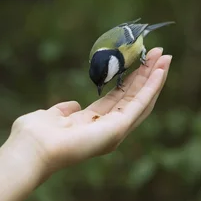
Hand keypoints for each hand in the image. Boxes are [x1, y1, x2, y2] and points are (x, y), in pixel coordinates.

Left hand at [5, 48, 171, 176]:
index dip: (130, 80)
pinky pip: (140, 103)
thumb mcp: (52, 116)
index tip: (140, 62)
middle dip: (147, 75)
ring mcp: (116, 130)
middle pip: (134, 97)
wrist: (34, 147)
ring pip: (142, 99)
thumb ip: (64, 111)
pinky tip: (160, 71)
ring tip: (165, 57)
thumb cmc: (36, 135)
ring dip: (155, 77)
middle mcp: (108, 129)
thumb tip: (72, 106)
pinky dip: (152, 87)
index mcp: (93, 125)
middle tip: (160, 54)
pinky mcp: (119, 127)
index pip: (118, 99)